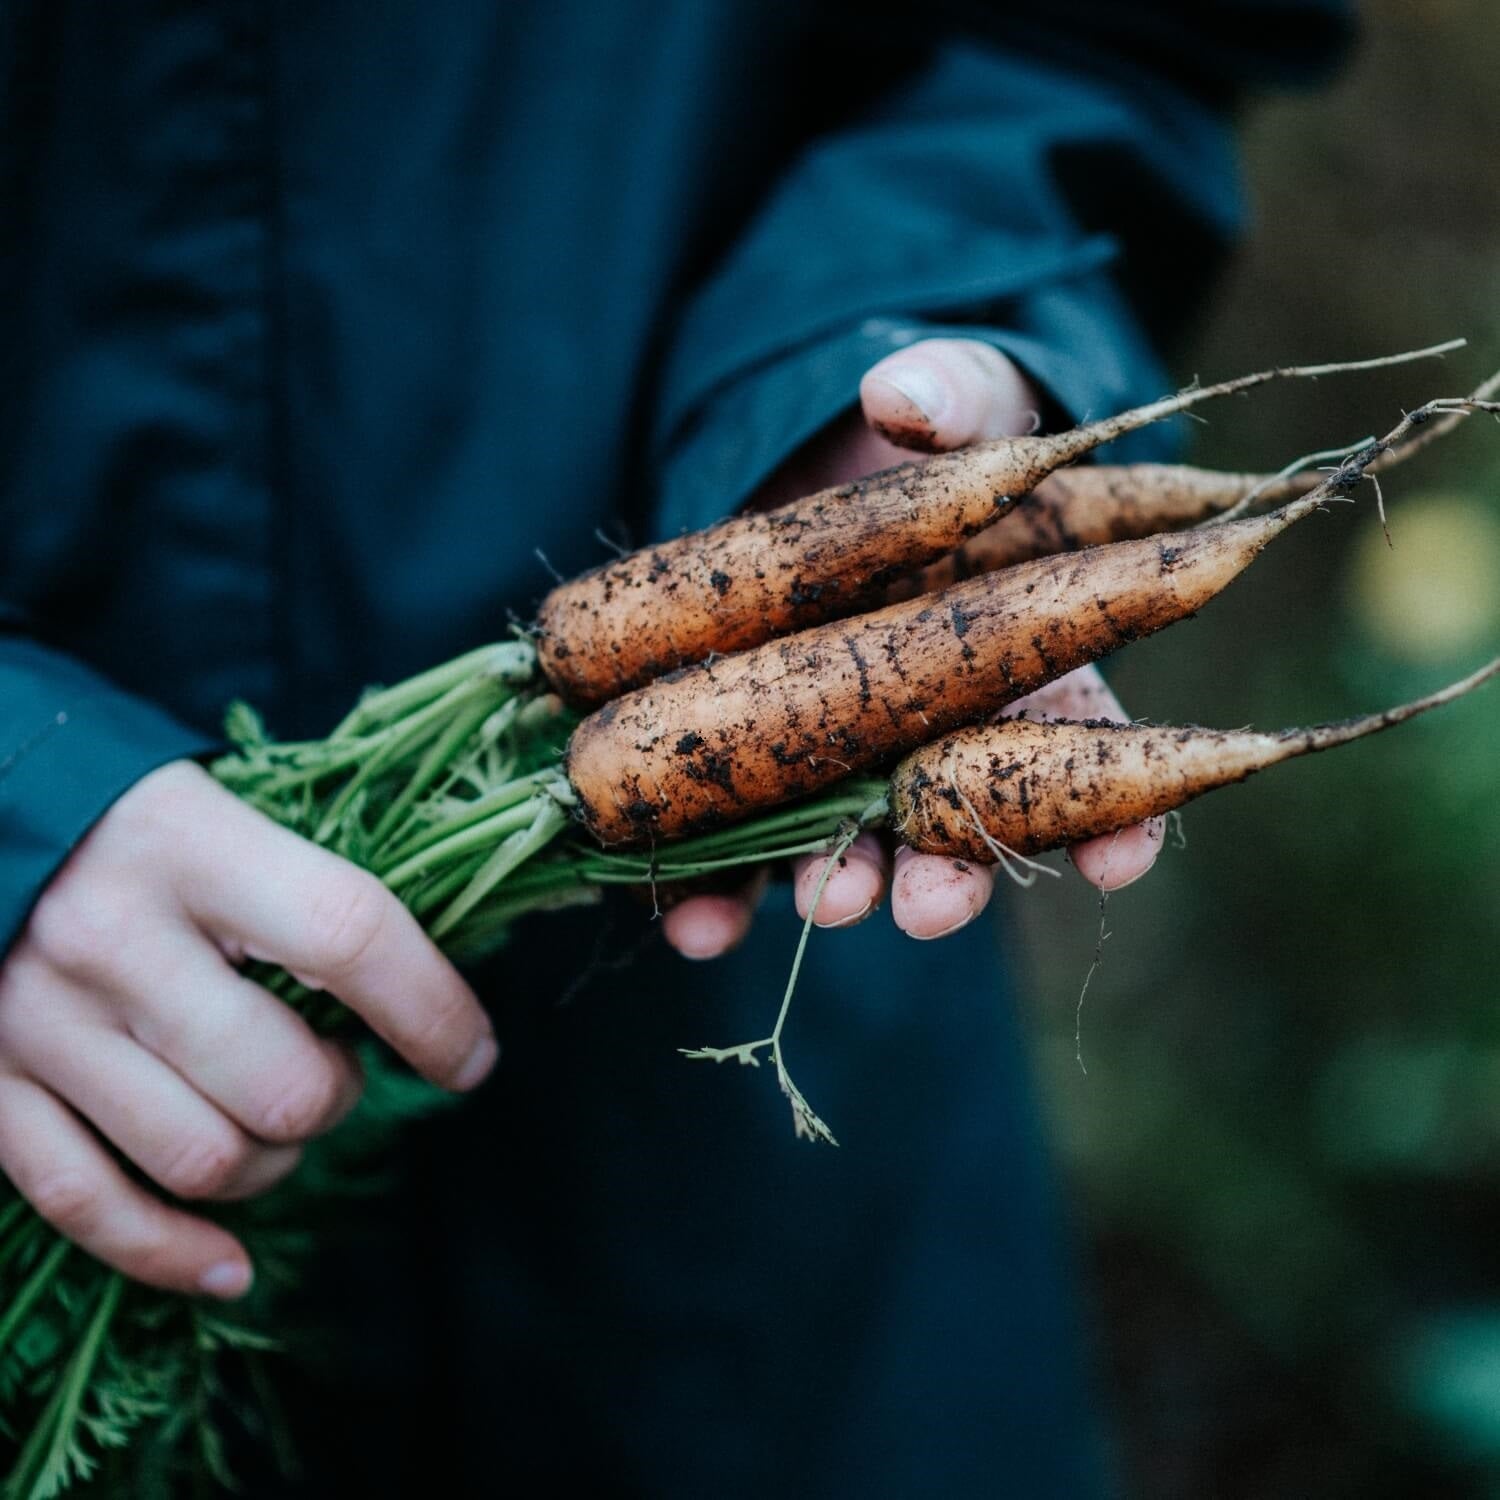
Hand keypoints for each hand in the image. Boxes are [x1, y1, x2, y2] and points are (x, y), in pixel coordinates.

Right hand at [0, 761, 496, 1296]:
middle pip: (281, 1082)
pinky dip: (171, 1252)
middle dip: (341, 1094)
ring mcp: (38, 1023)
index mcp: (190, 844)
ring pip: (203, 1158)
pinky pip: (87, 1206)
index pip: (349, 937)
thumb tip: (437, 986)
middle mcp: (111, 937)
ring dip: (274, 1161)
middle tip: (341, 1064)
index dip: (433, 1010)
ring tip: (278, 1113)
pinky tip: (230, 1266)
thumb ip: (313, 886)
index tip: (473, 1055)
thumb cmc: (131, 822)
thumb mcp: (226, 810)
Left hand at [663, 338, 1163, 958]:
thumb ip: (953, 394)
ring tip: (824, 907)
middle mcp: (934, 734)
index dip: (1115, 817)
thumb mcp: (946, 403)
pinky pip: (733, 850)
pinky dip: (716, 896)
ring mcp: (840, 760)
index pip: (1082, 752)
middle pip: (955, 827)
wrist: (792, 471)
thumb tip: (905, 394)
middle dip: (949, 879)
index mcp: (1015, 664)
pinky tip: (695, 924)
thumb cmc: (907, 445)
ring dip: (839, 889)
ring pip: (849, 850)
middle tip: (932, 908)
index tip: (1120, 864)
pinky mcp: (746, 769)